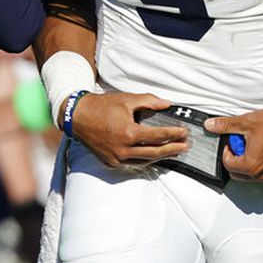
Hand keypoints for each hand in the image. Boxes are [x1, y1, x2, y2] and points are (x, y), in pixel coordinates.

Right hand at [68, 93, 188, 168]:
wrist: (77, 117)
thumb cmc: (101, 106)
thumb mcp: (126, 99)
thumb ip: (149, 101)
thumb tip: (167, 104)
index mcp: (129, 132)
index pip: (158, 136)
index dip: (174, 134)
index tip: (184, 132)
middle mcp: (124, 149)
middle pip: (156, 152)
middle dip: (173, 149)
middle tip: (186, 146)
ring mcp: (117, 158)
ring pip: (146, 160)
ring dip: (162, 156)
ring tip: (175, 151)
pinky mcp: (111, 163)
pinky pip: (133, 163)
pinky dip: (146, 159)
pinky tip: (154, 155)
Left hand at [205, 108, 262, 181]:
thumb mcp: (246, 122)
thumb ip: (225, 125)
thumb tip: (210, 125)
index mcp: (250, 165)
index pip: (228, 164)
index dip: (226, 151)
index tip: (231, 141)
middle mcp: (261, 174)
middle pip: (238, 174)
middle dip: (235, 160)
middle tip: (239, 145)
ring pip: (251, 175)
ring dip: (247, 163)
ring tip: (252, 145)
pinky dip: (259, 164)